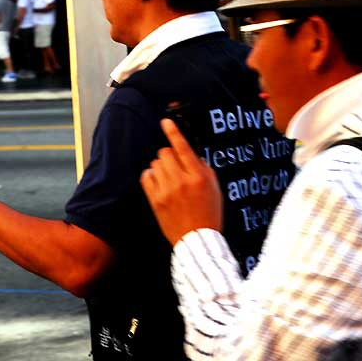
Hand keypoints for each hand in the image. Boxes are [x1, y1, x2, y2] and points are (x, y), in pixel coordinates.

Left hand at [141, 119, 222, 245]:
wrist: (197, 239)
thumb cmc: (209, 212)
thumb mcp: (214, 187)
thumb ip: (202, 167)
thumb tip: (189, 152)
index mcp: (198, 176)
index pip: (183, 147)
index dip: (173, 132)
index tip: (166, 121)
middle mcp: (181, 181)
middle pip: (165, 153)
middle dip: (170, 155)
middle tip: (176, 166)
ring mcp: (166, 190)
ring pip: (155, 163)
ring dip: (162, 166)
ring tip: (170, 179)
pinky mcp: (155, 200)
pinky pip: (146, 176)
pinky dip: (152, 176)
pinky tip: (160, 183)